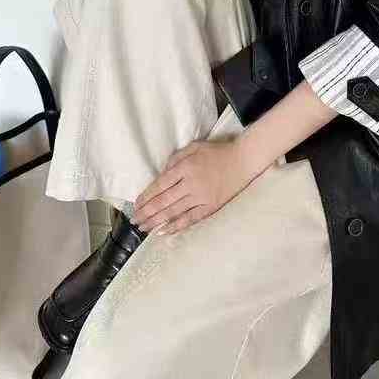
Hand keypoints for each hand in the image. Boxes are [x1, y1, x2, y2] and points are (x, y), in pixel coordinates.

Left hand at [131, 137, 254, 234]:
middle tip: (134, 221)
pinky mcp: (211, 206)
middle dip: (147, 212)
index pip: (160, 185)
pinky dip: (177, 226)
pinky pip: (191, 218)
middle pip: (164, 201)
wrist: (244, 161)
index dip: (146, 196)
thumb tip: (162, 174)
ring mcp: (202, 197)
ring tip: (144, 228)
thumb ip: (175, 159)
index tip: (136, 205)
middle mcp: (191, 183)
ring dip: (157, 221)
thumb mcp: (194, 147)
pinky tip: (164, 231)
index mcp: (185, 167)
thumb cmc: (217, 152)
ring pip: (174, 212)